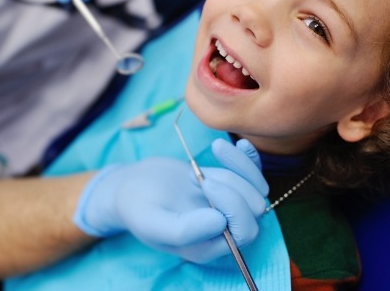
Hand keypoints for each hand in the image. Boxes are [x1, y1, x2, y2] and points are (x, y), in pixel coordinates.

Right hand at [74, 138, 268, 262]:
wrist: (132, 186)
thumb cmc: (138, 207)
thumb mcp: (152, 222)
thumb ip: (184, 230)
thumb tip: (221, 223)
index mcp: (210, 246)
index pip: (244, 231)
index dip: (233, 206)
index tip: (205, 182)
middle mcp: (225, 229)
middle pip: (254, 207)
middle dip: (232, 184)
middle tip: (196, 174)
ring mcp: (228, 205)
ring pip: (256, 186)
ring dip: (237, 166)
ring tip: (206, 159)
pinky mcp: (228, 184)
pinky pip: (252, 172)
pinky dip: (249, 157)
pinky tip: (240, 143)